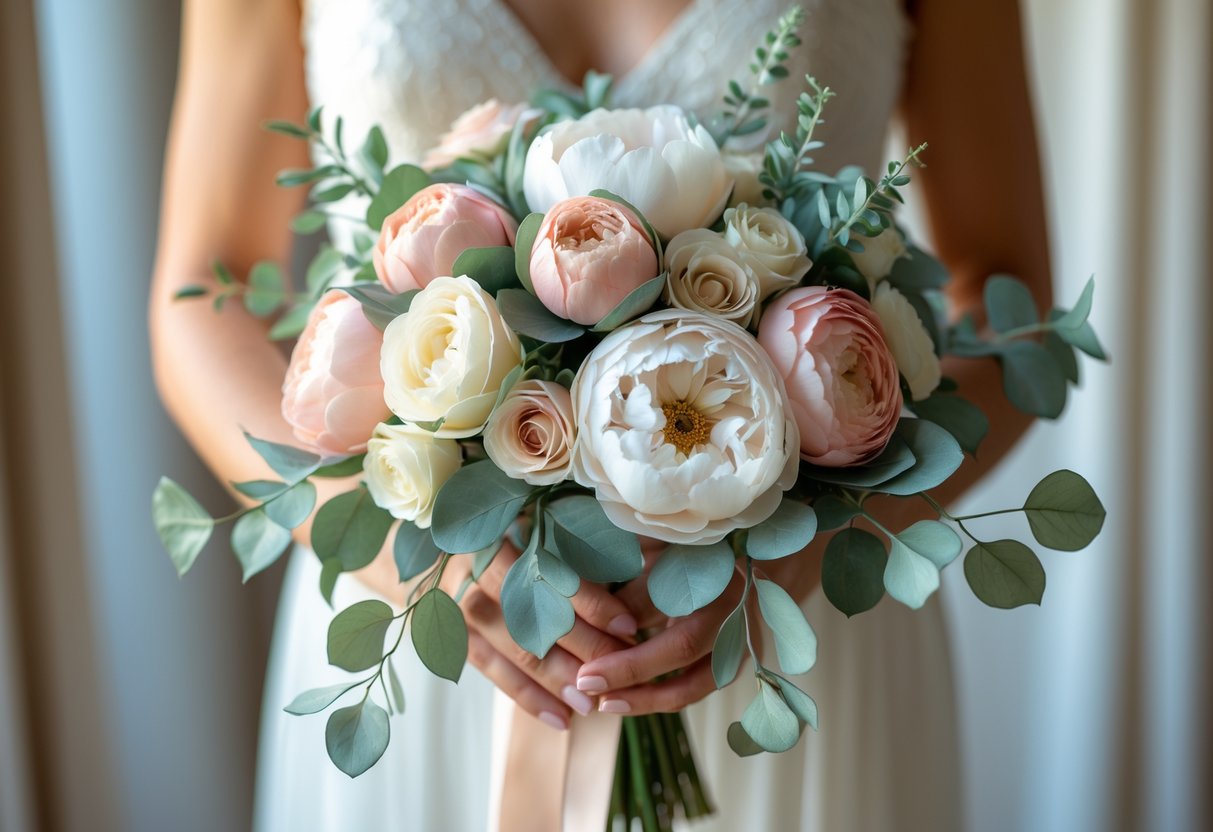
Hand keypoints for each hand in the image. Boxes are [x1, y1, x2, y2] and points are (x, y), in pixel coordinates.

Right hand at [440, 542, 640, 729]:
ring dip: (556, 680)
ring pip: (516, 650)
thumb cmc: (507, 536)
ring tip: (592, 704)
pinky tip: (560, 718)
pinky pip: (494, 672)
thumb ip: (572, 546)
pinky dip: (527, 697)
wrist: (440, 553)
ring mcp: (459, 609)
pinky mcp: (455, 638)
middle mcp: (473, 573)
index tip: (627, 626)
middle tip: (619, 670)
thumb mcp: (535, 526)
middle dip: (582, 648)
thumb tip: (632, 570)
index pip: (552, 575)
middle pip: (535, 617)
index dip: (592, 603)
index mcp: (499, 537)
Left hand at [572, 536, 826, 715]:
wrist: (787, 540)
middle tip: (585, 685)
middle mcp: (737, 606)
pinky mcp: (746, 651)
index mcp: (720, 571)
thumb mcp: (674, 542)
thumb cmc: (716, 534)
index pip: (664, 614)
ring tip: (606, 704)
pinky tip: (634, 697)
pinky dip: (670, 694)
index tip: (585, 662)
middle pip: (683, 651)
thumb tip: (601, 613)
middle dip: (630, 673)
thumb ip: (642, 577)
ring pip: (699, 681)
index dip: (624, 640)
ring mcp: (747, 634)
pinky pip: (706, 682)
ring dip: (651, 698)